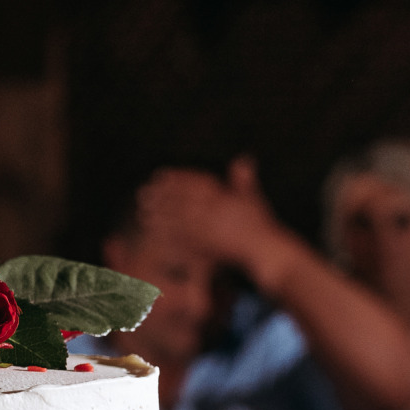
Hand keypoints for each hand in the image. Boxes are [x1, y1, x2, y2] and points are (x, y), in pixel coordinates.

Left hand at [136, 157, 299, 289]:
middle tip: (142, 193)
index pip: (194, 184)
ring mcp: (211, 228)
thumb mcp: (254, 198)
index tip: (159, 175)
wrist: (267, 250)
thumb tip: (244, 158)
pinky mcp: (207, 245)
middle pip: (182, 200)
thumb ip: (244, 180)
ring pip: (178, 219)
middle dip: (161, 196)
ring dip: (159, 214)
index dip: (175, 179)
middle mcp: (216, 210)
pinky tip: (154, 233)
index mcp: (224, 196)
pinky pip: (182, 238)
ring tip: (142, 212)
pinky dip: (167, 234)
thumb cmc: (262, 226)